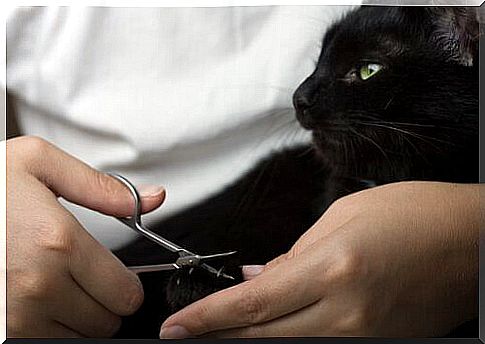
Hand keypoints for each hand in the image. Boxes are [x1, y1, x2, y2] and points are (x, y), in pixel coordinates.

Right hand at [7, 136, 165, 336]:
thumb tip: (153, 199)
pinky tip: (34, 301)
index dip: (125, 285)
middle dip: (104, 302)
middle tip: (83, 278)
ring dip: (76, 318)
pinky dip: (49, 329)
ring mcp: (13, 317)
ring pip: (78, 339)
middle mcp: (37, 286)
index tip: (115, 276)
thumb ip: (103, 187)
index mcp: (58, 243)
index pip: (125, 293)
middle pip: (107, 322)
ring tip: (54, 286)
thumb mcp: (40, 164)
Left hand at [159, 181, 479, 337]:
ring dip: (247, 340)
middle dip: (217, 336)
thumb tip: (258, 276)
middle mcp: (344, 312)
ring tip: (219, 330)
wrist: (469, 242)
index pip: (251, 303)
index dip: (206, 318)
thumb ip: (293, 254)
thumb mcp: (342, 217)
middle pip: (261, 336)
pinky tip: (269, 326)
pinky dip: (286, 338)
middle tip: (186, 333)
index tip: (176, 326)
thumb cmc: (412, 215)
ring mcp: (363, 337)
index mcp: (331, 268)